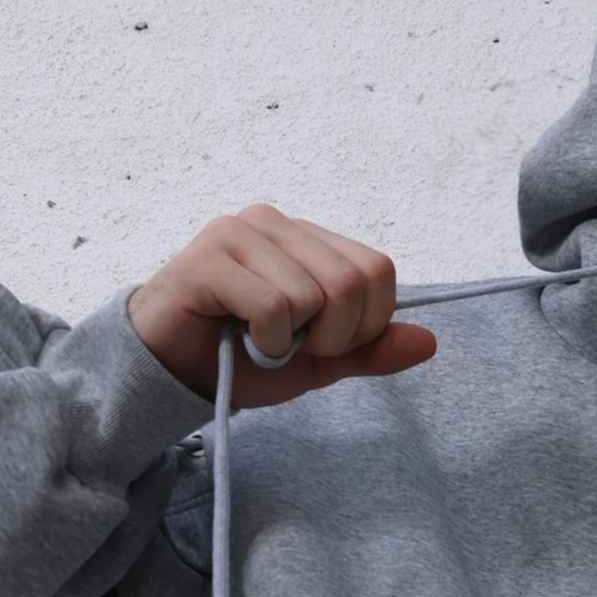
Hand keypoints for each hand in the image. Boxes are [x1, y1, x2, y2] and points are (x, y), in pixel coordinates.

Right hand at [126, 205, 435, 403]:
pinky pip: (274, 306)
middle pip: (354, 282)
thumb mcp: (317, 362)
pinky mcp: (208, 258)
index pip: (378, 269)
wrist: (168, 373)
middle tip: (291, 348)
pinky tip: (235, 337)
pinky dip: (265, 341)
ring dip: (292, 342)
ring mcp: (239, 233)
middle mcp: (275, 222)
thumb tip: (429, 342)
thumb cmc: (237, 358)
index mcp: (306, 237)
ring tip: (256, 340)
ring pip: (314, 295)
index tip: (325, 345)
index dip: (366, 323)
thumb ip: (369, 349)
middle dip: (333, 337)